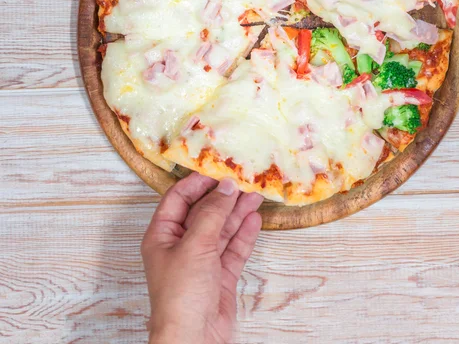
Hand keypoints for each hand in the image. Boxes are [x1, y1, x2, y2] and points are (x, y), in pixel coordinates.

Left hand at [141, 173, 262, 343]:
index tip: (217, 170)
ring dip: (237, 212)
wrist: (194, 339)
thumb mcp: (195, 245)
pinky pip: (233, 248)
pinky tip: (255, 220)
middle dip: (223, 197)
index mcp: (162, 235)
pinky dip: (244, 234)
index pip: (178, 199)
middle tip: (243, 181)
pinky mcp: (220, 274)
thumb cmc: (181, 293)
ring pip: (221, 228)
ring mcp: (202, 260)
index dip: (197, 183)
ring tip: (255, 195)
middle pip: (203, 212)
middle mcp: (181, 244)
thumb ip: (212, 213)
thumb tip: (226, 186)